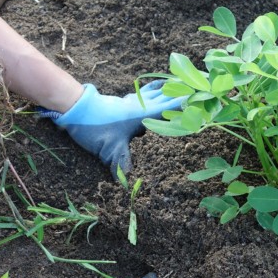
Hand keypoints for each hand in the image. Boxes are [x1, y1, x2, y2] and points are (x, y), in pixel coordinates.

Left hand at [38, 81, 184, 176]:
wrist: (73, 106)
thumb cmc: (95, 125)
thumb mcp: (110, 149)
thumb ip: (122, 165)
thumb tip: (129, 188)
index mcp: (144, 114)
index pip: (171, 107)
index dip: (187, 103)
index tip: (203, 99)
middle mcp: (141, 105)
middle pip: (166, 97)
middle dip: (182, 95)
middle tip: (198, 90)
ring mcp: (131, 102)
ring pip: (155, 94)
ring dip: (167, 92)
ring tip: (180, 89)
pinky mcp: (122, 102)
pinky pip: (143, 96)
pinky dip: (152, 93)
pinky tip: (151, 95)